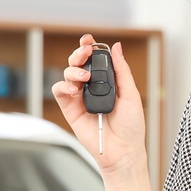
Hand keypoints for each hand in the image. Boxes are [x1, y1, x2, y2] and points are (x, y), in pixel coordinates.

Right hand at [51, 35, 147, 175]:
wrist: (123, 151)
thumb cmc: (131, 127)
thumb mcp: (131, 94)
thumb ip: (122, 71)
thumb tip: (117, 48)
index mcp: (107, 83)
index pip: (95, 61)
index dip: (90, 48)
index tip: (89, 40)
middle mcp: (92, 88)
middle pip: (78, 63)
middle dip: (79, 53)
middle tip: (84, 51)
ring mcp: (80, 98)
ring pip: (67, 74)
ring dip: (73, 69)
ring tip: (84, 76)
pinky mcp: (70, 110)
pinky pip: (59, 91)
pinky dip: (64, 86)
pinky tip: (75, 89)